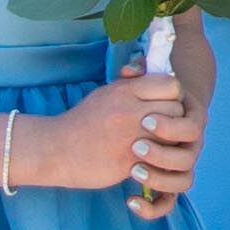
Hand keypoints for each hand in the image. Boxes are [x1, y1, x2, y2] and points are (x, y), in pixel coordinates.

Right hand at [32, 63, 194, 209]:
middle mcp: (129, 112)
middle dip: (174, 119)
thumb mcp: (106, 93)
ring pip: (172, 137)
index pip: (171, 85)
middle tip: (162, 127)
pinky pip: (158, 161)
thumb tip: (146, 66)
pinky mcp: (127, 162)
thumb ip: (131, 82)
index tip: (163, 104)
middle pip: (176, 110)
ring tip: (157, 144)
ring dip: (169, 142)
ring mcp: (130, 138)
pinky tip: (147, 161)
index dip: (172, 95)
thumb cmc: (82, 120)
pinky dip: (157, 162)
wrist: (54, 150)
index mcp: (125, 91)